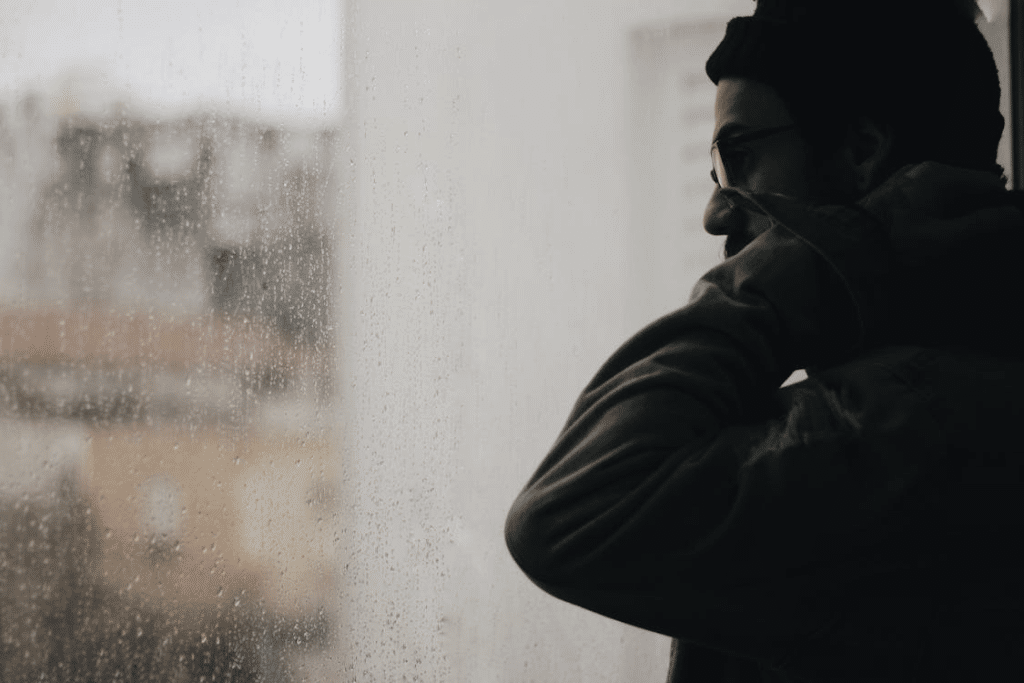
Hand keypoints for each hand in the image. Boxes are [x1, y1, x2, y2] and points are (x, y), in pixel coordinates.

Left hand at [857, 161, 1022, 351]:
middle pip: (968, 187)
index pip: (989, 183)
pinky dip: (937, 212)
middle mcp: (924, 169)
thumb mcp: (943, 237)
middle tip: (976, 239)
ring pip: (948, 192)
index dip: (1000, 206)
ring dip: (956, 213)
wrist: (846, 247)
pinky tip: (932, 233)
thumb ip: (981, 225)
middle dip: (977, 210)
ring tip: (954, 240)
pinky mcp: (894, 191)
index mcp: (941, 175)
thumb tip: (1013, 216)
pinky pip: (928, 197)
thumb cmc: (896, 243)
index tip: (1000, 230)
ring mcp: (907, 178)